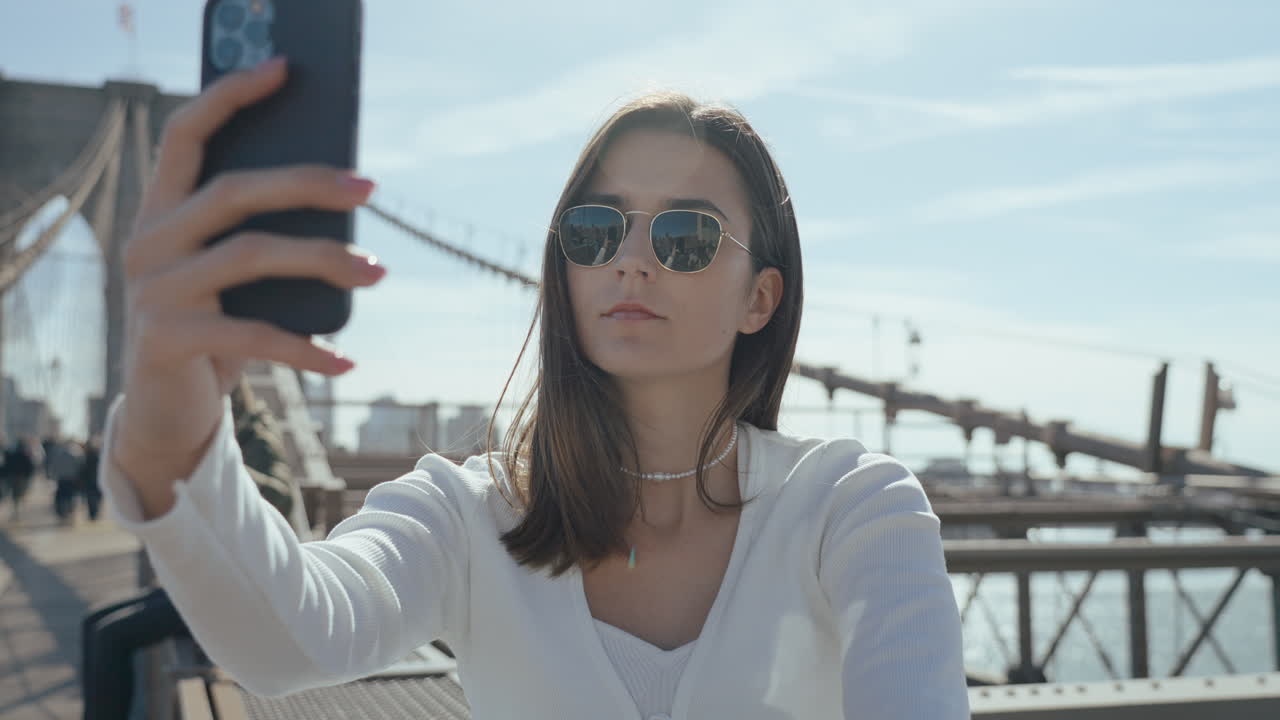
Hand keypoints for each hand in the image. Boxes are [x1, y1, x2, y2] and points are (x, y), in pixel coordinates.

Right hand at [112, 57, 383, 515]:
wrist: (167, 410)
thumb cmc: (216, 330)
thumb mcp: (233, 278)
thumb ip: (260, 236)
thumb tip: (346, 200)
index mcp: (161, 211)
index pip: (185, 133)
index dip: (231, 95)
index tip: (284, 68)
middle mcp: (147, 241)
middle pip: (233, 190)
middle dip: (308, 183)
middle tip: (369, 189)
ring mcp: (151, 290)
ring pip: (251, 255)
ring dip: (324, 260)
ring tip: (376, 273)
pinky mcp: (165, 339)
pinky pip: (252, 335)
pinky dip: (306, 349)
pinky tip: (346, 361)